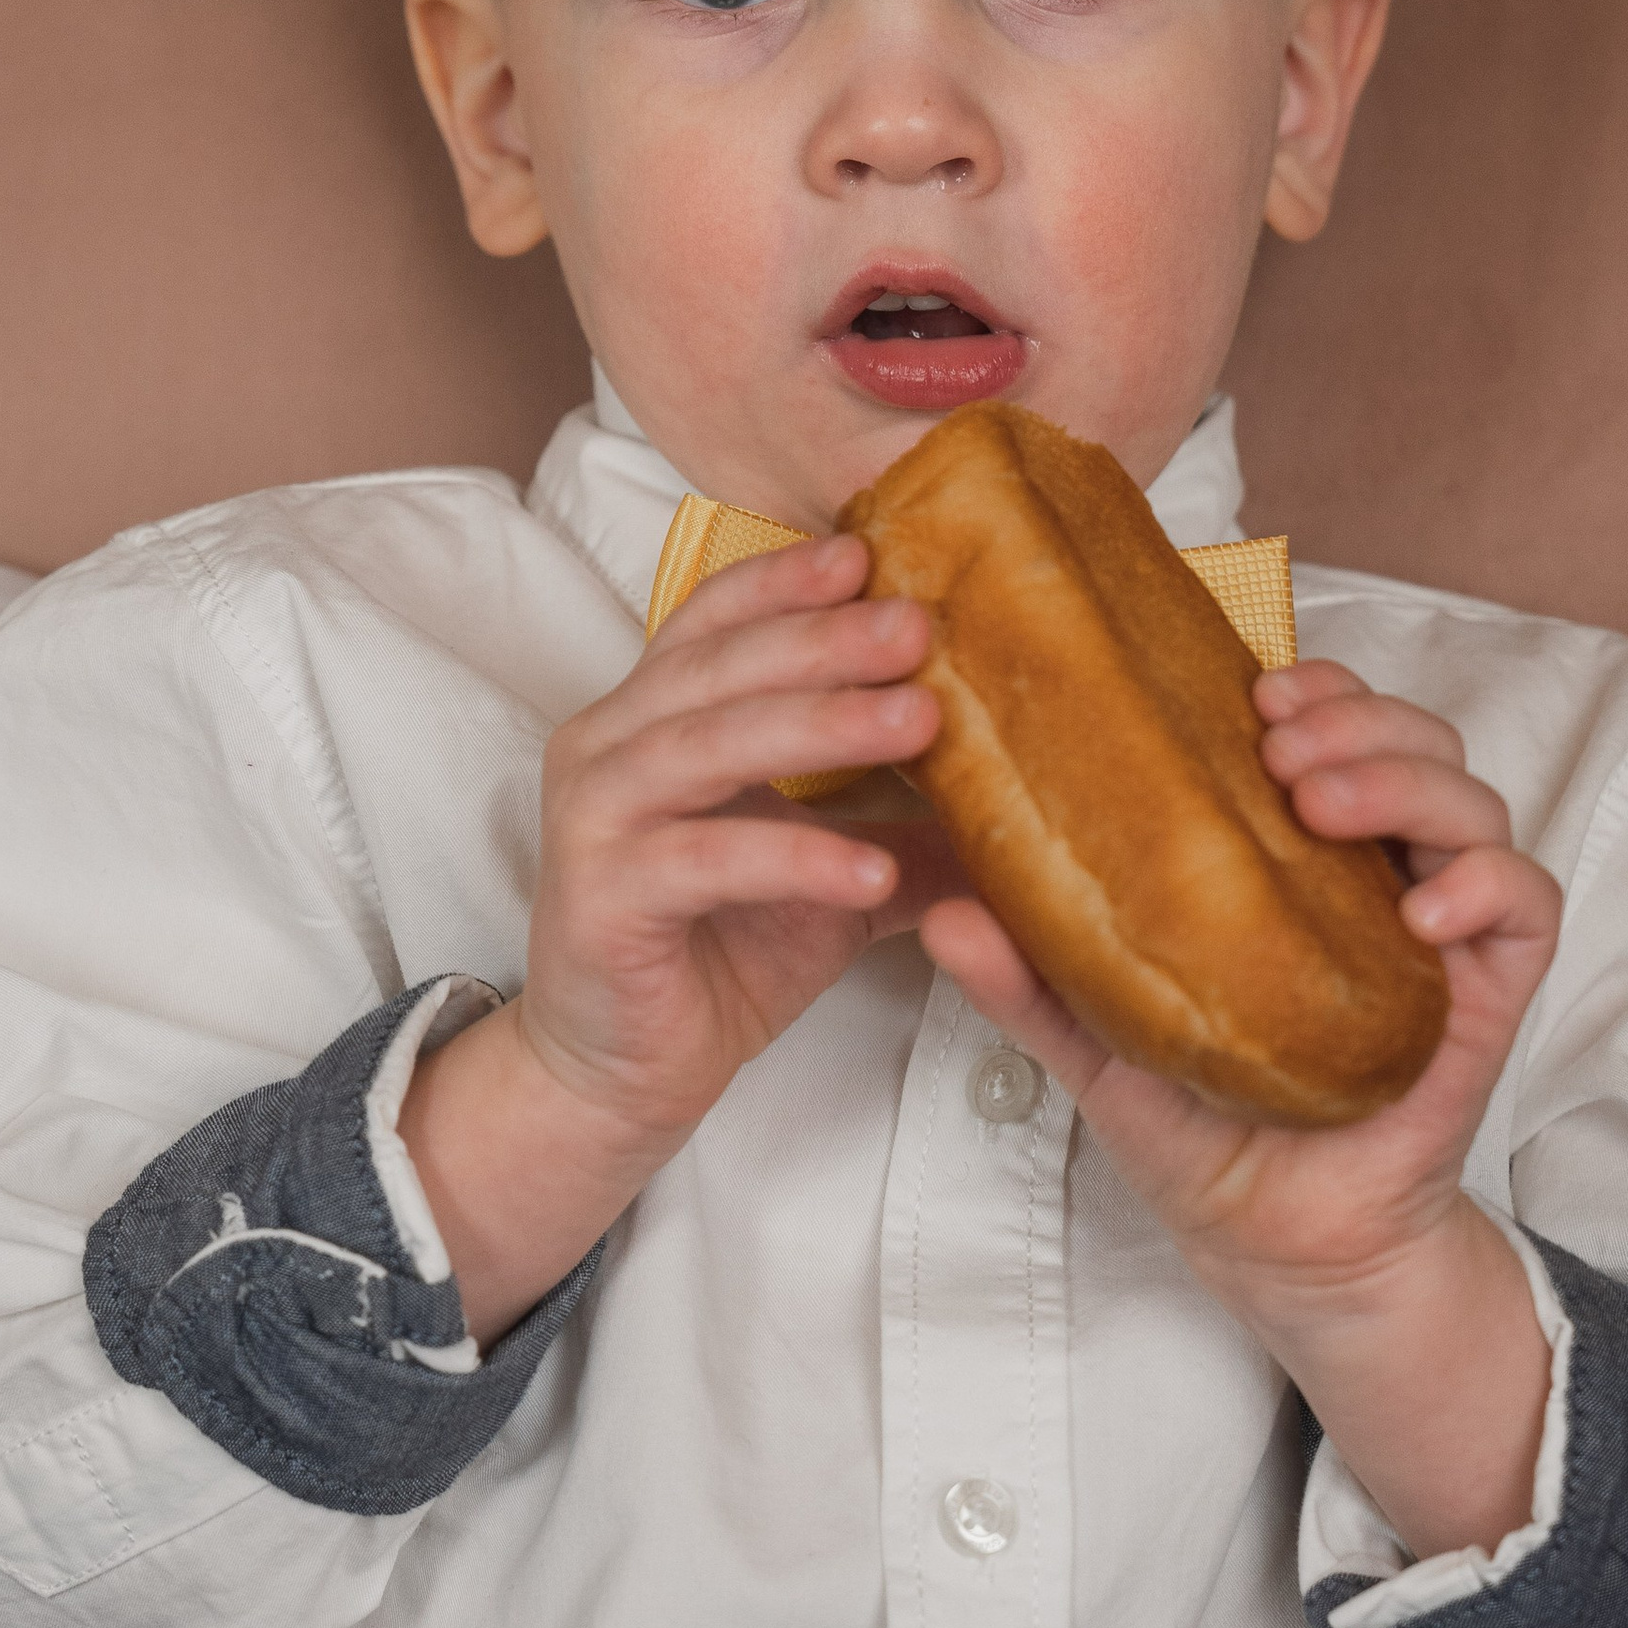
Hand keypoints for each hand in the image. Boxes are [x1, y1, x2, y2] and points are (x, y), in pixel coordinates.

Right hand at [401, 536, 952, 1336]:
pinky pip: (706, 858)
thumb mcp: (831, 876)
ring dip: (819, 725)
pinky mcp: (603, 895)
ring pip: (709, 745)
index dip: (787, 584)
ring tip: (920, 720)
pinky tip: (873, 870)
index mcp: (651, 718)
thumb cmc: (720, 953)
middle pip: (721, 668)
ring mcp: (596, 817)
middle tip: (920, 626)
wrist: (623, 1073)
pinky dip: (793, 857)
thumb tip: (1031, 800)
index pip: (713, 619)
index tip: (874, 554)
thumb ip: (904, 827)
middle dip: (826, 641)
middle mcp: (608, 746)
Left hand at [921, 657, 1564, 1554]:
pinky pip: (1526, 905)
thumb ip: (1025, 980)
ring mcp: (1437, 928)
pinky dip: (1487, 886)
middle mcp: (1374, 874)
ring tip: (1328, 807)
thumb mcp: (1096, 1043)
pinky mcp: (1484, 992)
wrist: (1269, 1242)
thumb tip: (939, 915)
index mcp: (1294, 857)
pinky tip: (1422, 910)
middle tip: (1281, 747)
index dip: (1308, 687)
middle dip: (1356, 716)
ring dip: (1407, 779)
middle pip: (1407, 738)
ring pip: (1470, 799)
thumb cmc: (1198, 1126)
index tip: (1248, 690)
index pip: (1324, 728)